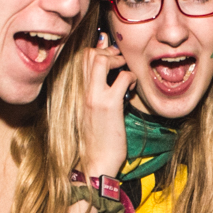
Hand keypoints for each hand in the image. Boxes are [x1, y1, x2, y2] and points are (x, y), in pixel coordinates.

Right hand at [80, 32, 133, 177]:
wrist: (95, 162)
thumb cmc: (97, 141)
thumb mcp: (92, 114)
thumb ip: (97, 95)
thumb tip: (111, 80)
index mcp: (79, 93)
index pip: (81, 59)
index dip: (97, 50)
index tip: (111, 55)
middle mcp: (83, 91)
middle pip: (88, 53)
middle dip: (107, 50)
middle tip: (120, 59)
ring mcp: (95, 97)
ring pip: (100, 59)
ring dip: (118, 60)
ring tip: (125, 71)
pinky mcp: (109, 104)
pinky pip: (122, 78)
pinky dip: (131, 78)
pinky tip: (133, 89)